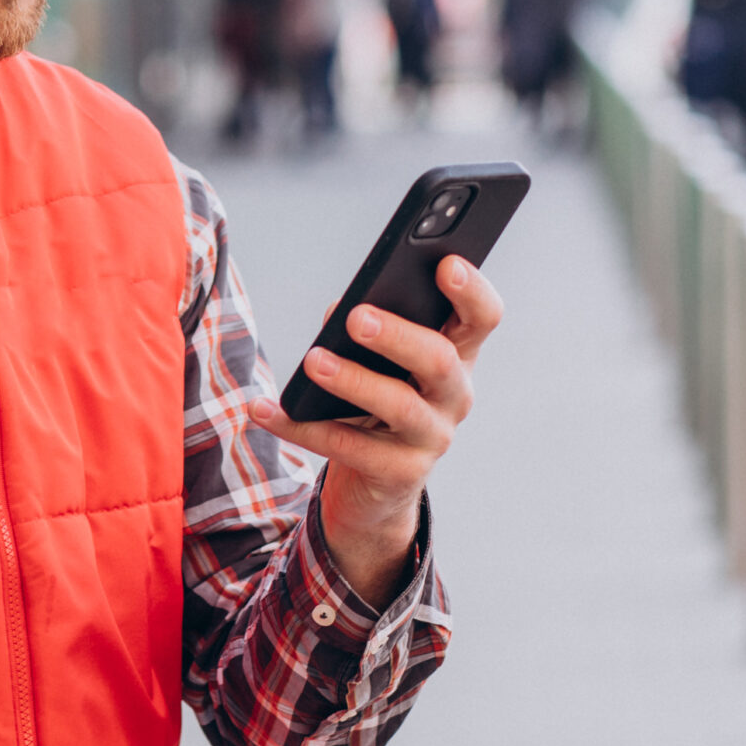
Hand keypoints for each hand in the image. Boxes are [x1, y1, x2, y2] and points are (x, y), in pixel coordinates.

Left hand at [251, 256, 503, 605]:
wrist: (375, 482)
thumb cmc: (375, 398)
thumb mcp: (374, 360)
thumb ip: (362, 328)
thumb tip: (339, 314)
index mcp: (456, 355)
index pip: (481, 318)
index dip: (471, 291)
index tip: (446, 264)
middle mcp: (454, 395)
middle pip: (440, 359)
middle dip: (398, 335)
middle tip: (357, 318)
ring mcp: (432, 437)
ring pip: (399, 405)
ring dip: (352, 380)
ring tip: (313, 361)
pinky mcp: (401, 472)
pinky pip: (349, 447)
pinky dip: (301, 427)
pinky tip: (264, 410)